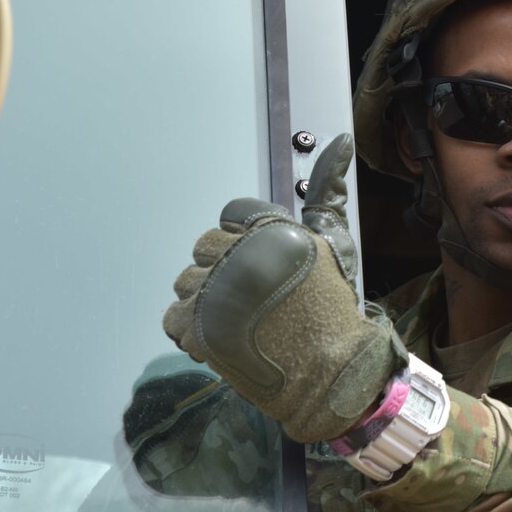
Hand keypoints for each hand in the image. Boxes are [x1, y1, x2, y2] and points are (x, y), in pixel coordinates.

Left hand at [161, 134, 407, 442]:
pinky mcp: (200, 330)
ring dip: (204, 303)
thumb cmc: (333, 306)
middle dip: (223, 272)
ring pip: (185, 283)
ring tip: (237, 322)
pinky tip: (220, 339)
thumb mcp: (333, 241)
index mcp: (269, 230)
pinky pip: (173, 319)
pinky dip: (191, 332)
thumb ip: (327, 190)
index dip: (245, 241)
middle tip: (252, 299)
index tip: (264, 268)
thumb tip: (338, 139)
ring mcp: (217, 294)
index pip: (230, 216)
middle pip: (203, 248)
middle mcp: (240, 256)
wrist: (330, 372)